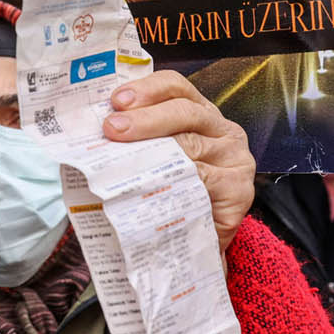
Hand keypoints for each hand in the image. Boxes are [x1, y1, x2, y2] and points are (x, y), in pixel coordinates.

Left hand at [102, 70, 254, 252]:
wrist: (195, 246)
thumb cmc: (172, 195)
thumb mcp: (155, 160)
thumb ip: (135, 141)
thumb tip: (94, 130)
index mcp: (200, 114)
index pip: (176, 87)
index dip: (147, 89)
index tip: (117, 100)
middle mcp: (223, 131)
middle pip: (185, 112)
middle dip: (145, 118)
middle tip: (112, 128)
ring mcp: (236, 159)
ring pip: (192, 145)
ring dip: (154, 149)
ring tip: (122, 155)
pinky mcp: (240, 190)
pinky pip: (205, 180)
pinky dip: (176, 180)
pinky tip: (153, 184)